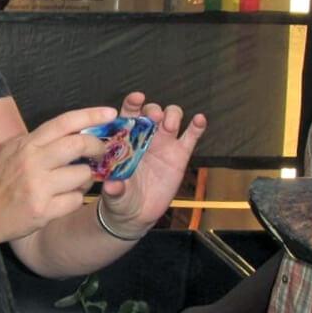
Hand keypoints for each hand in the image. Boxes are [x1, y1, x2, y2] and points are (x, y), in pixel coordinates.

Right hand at [0, 106, 116, 241]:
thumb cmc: (1, 181)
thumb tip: (77, 131)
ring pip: (82, 174)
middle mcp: (32, 161)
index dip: (91, 115)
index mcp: (27, 143)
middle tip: (102, 151)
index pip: (64, 122)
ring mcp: (38, 186)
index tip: (110, 113)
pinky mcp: (43, 209)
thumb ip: (41, 141)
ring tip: (76, 182)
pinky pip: (76, 200)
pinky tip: (63, 200)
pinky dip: (75, 199)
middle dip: (98, 147)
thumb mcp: (14, 151)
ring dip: (86, 178)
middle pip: (78, 144)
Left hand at [95, 92, 206, 233]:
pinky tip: (199, 120)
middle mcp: (145, 136)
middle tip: (154, 118)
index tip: (136, 98)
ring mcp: (164, 144)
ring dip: (172, 115)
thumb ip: (114, 188)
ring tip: (169, 125)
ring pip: (172, 118)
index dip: (133, 103)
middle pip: (151, 112)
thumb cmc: (120, 197)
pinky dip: (197, 126)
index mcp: (126, 139)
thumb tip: (112, 186)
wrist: (135, 214)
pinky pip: (191, 136)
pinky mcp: (180, 155)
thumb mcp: (114, 194)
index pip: (128, 114)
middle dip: (153, 110)